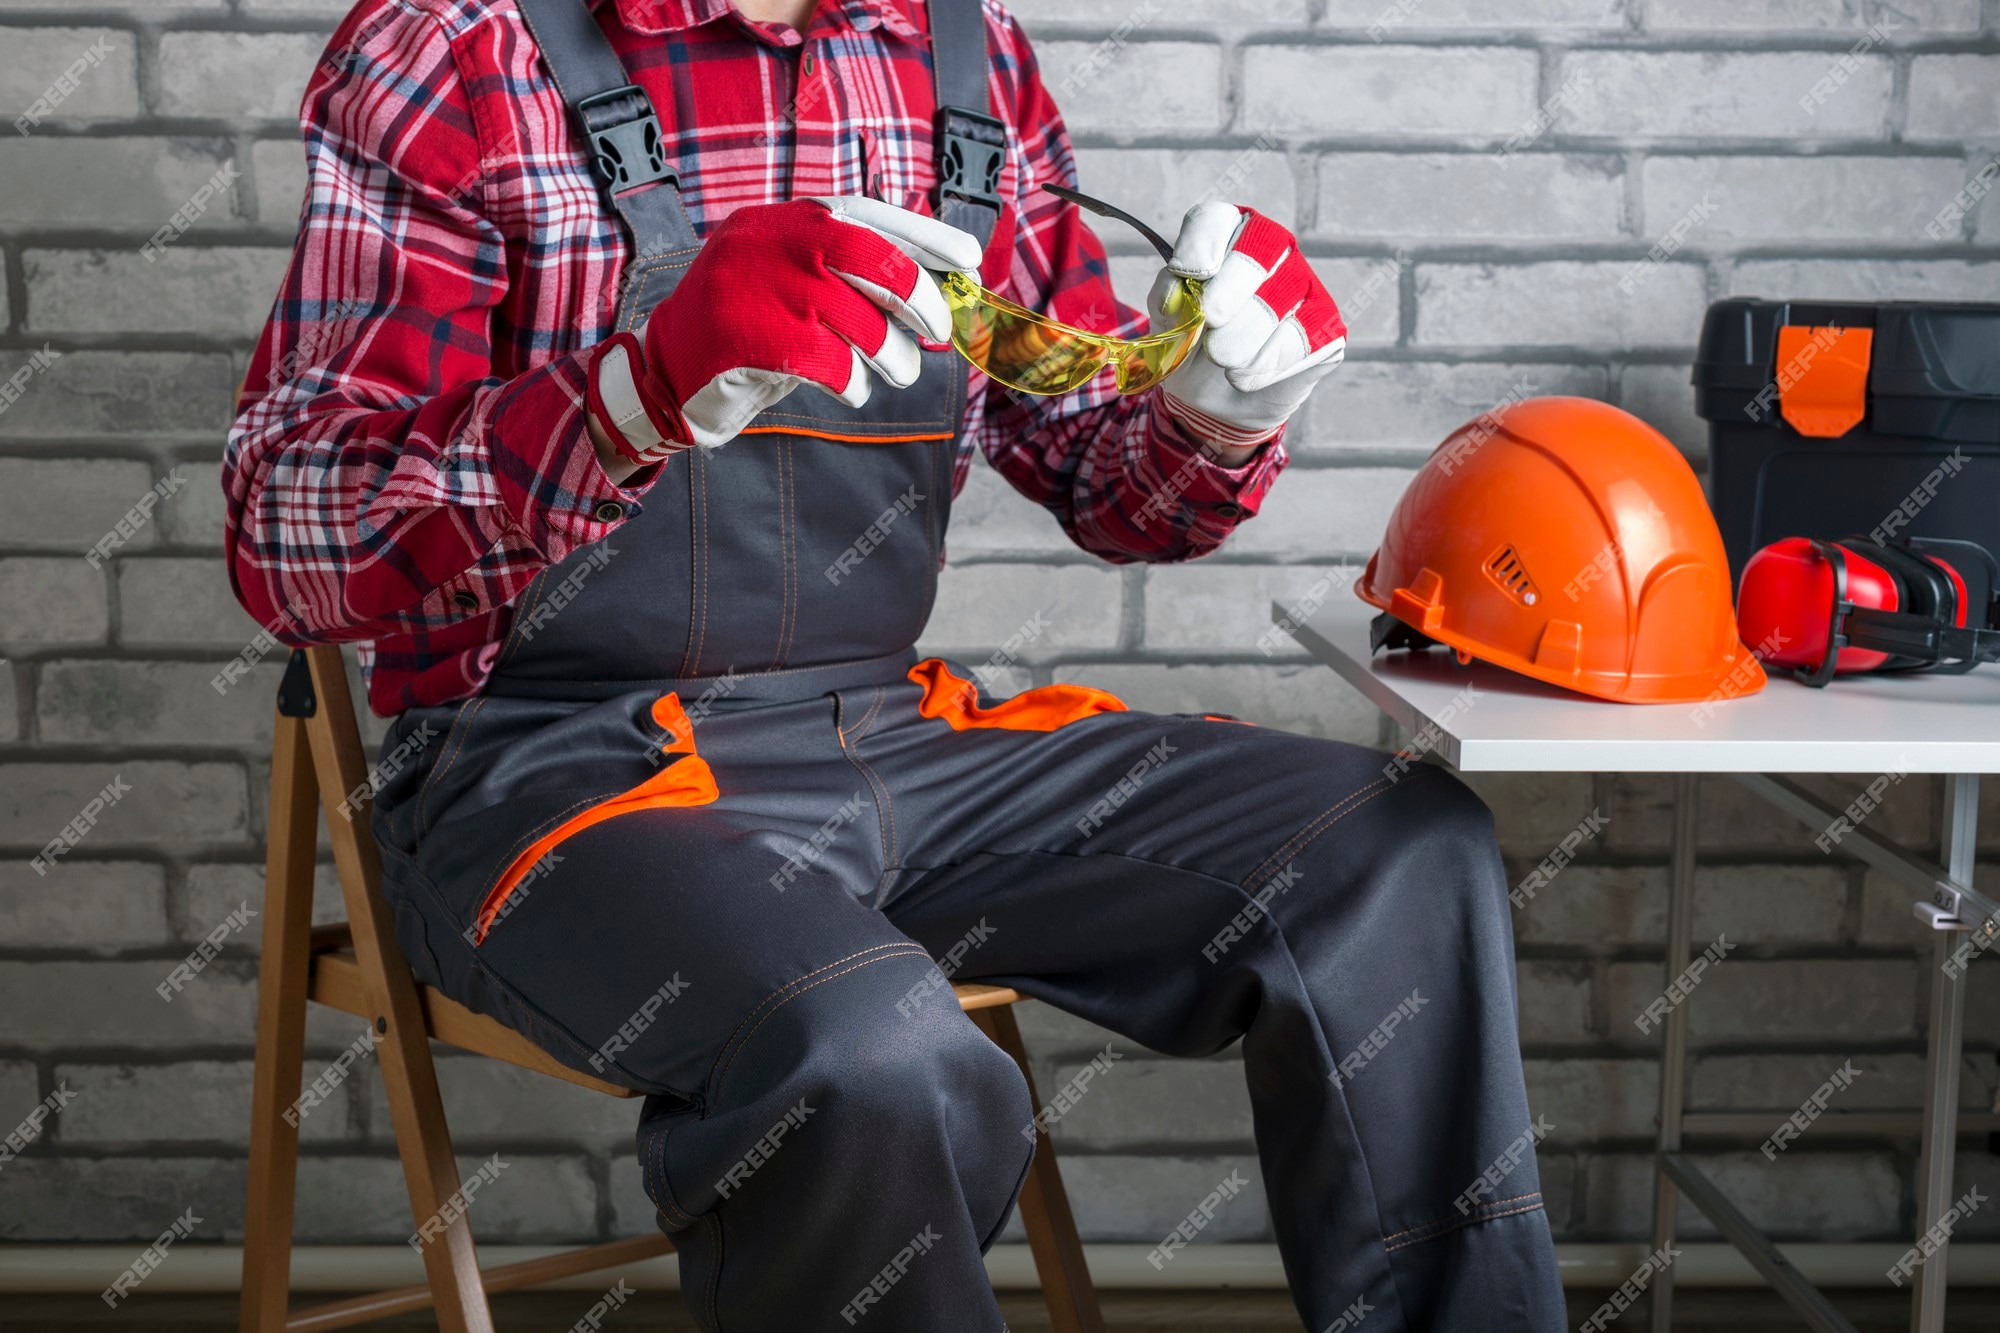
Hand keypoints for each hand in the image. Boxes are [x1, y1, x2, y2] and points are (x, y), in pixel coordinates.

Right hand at [589, 196, 981, 458]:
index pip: (867, 215)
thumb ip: (850, 279)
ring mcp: (758, 287)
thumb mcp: (794, 287)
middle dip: (919, 297)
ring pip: (859, 320)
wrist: (664, 374)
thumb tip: (937, 294)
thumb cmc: (750, 334)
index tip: (970, 259)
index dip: (925, 236)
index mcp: (784, 220)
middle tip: (940, 331)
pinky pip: (833, 363)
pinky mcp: (753, 338)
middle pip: (871, 259)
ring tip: (895, 372)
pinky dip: (855, 382)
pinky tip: (851, 388)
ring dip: (891, 355)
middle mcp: (770, 242)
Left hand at [1151, 203, 1345, 448]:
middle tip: (1210, 322)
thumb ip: (1166, 300)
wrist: (1213, 401)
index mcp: (1225, 238)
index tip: (1188, 275)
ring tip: (1221, 360)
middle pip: (1260, 248)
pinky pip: (1304, 337)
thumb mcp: (1166, 324)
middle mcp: (1272, 250)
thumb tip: (1175, 293)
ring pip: (1284, 296)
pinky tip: (1243, 375)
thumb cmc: (1190, 349)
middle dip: (1229, 289)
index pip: (1215, 219)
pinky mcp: (1327, 325)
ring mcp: (1305, 284)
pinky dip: (1266, 363)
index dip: (1202, 244)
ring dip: (1243, 338)